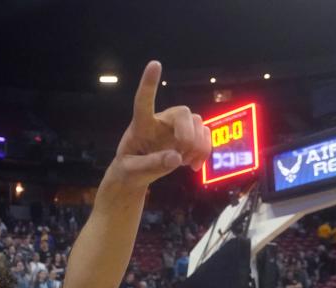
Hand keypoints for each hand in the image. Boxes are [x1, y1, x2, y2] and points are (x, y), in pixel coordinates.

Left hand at [97, 61, 210, 200]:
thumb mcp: (133, 171)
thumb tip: (175, 158)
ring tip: (185, 162)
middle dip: (188, 134)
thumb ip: (151, 164)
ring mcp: (176, 128)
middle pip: (182, 113)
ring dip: (198, 145)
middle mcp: (161, 121)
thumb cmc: (130, 168)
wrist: (137, 174)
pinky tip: (193, 165)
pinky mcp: (188, 137)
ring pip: (198, 123)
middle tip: (181, 154)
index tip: (154, 64)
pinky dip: (204, 151)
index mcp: (141, 126)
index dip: (149, 84)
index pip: (143, 101)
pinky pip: (205, 136)